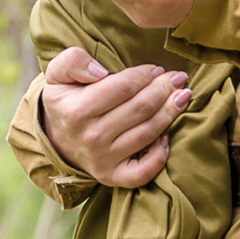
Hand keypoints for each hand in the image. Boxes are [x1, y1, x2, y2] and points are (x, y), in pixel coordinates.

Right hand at [43, 47, 189, 187]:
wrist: (56, 138)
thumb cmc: (66, 101)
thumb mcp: (58, 74)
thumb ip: (73, 61)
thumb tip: (100, 72)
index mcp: (76, 110)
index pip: (124, 87)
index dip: (146, 74)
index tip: (157, 68)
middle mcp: (90, 137)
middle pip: (141, 108)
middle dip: (165, 89)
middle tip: (179, 78)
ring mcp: (102, 160)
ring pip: (148, 133)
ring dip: (171, 113)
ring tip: (183, 96)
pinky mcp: (112, 176)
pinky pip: (144, 171)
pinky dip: (160, 155)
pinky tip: (167, 136)